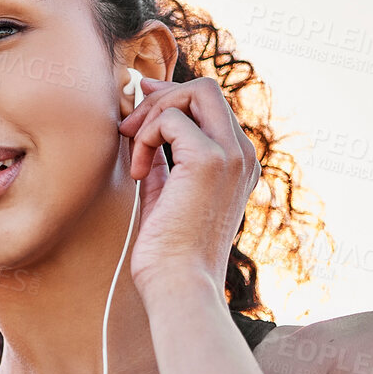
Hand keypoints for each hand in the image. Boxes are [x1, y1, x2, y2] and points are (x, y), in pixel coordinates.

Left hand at [115, 76, 260, 291]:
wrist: (178, 284)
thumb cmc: (168, 251)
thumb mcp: (166, 194)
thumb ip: (163, 159)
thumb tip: (144, 124)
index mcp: (238, 164)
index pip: (209, 107)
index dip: (171, 97)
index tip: (139, 103)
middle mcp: (243, 155)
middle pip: (206, 89)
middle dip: (160, 98)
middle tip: (129, 128)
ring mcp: (232, 155)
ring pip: (194, 93)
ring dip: (151, 116)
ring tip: (135, 155)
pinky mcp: (210, 160)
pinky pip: (170, 120)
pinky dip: (145, 138)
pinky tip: (139, 173)